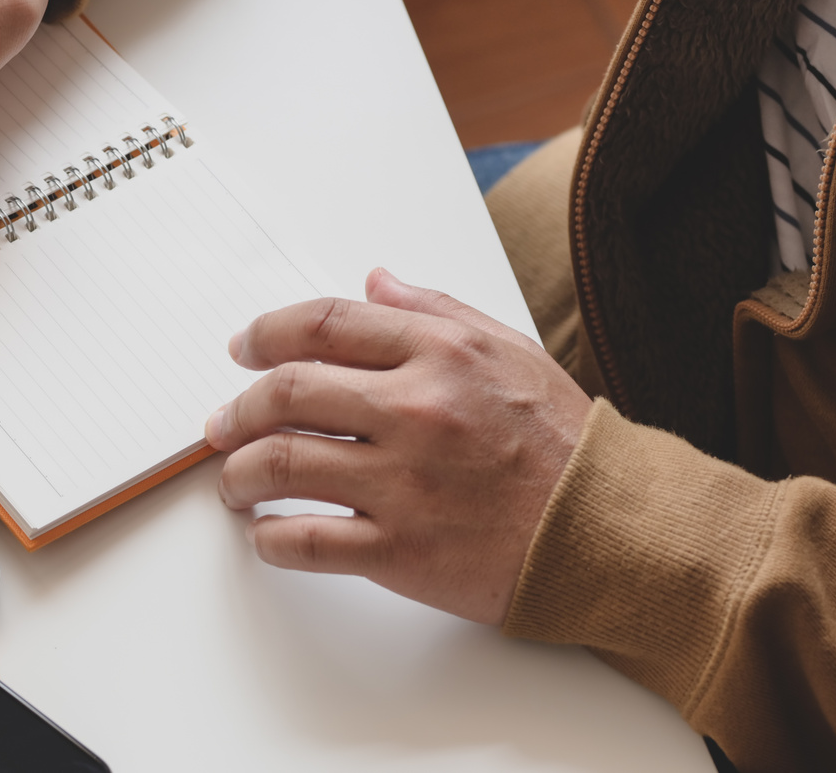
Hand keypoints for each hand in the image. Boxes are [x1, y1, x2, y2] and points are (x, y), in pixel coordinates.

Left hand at [207, 268, 590, 624]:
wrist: (614, 533)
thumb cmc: (564, 444)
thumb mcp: (510, 351)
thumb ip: (436, 311)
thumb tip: (374, 283)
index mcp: (440, 354)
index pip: (322, 326)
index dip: (266, 334)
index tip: (243, 349)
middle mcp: (416, 411)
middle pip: (285, 392)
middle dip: (237, 408)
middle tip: (221, 423)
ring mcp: (405, 483)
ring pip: (280, 464)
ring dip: (239, 473)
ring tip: (234, 481)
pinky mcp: (402, 550)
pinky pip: (305, 540)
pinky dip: (270, 538)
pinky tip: (266, 534)